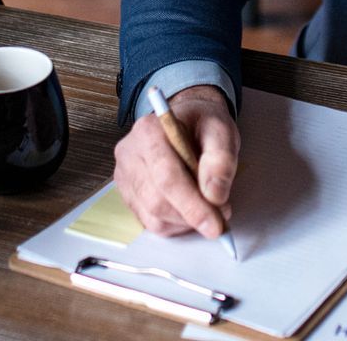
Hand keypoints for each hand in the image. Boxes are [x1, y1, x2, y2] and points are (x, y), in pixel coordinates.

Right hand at [112, 84, 239, 238]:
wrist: (187, 122)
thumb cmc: (202, 125)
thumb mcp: (221, 131)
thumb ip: (221, 159)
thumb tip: (215, 196)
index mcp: (149, 131)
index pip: (166, 176)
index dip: (192, 204)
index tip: (216, 223)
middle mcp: (129, 154)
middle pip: (156, 200)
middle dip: (192, 215)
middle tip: (221, 215)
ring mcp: (125, 176)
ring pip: (154, 216)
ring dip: (186, 221)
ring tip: (207, 205)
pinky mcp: (128, 195)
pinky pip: (151, 223)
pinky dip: (176, 224)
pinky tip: (190, 208)